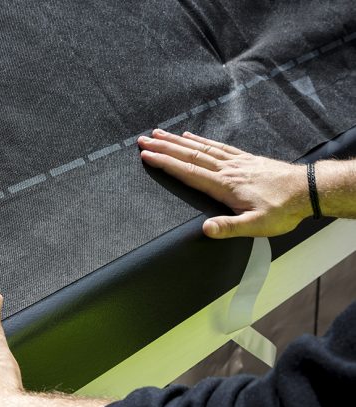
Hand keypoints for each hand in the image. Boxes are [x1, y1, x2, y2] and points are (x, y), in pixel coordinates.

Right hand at [138, 129, 311, 237]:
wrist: (307, 190)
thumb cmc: (283, 210)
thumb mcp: (256, 226)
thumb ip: (229, 227)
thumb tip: (204, 229)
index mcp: (224, 185)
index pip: (188, 172)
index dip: (165, 163)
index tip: (147, 155)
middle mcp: (226, 169)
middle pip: (189, 155)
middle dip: (164, 147)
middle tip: (144, 140)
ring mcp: (235, 161)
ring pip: (200, 147)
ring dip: (176, 141)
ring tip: (159, 133)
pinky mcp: (244, 158)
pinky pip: (216, 146)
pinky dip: (200, 140)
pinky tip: (190, 135)